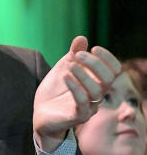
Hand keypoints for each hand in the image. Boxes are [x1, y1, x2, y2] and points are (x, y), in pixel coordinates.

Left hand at [33, 36, 121, 150]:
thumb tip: (82, 38)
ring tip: (70, 66)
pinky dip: (75, 88)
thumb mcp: (63, 68)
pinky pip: (83, 103)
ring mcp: (89, 107)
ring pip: (97, 91)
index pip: (114, 70)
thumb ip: (73, 55)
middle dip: (95, 64)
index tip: (94, 48)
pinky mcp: (77, 116)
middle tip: (79, 55)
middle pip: (108, 79)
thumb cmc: (56, 91)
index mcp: (98, 82)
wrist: (41, 113)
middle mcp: (97, 95)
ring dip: (84, 75)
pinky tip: (65, 77)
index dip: (107, 58)